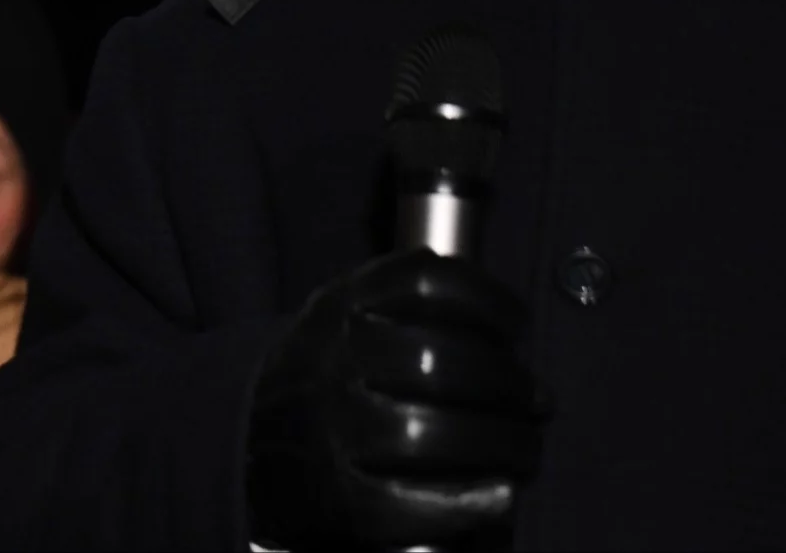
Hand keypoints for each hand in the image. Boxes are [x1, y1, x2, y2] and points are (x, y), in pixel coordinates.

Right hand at [246, 250, 546, 548]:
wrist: (249, 444)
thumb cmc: (323, 378)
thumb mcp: (344, 315)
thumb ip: (403, 303)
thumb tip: (505, 337)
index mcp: (340, 308)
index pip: (424, 281)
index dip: (485, 298)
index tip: (517, 322)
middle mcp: (333, 360)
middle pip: (439, 359)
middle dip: (507, 381)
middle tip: (536, 399)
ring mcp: (331, 429)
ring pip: (430, 433)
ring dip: (501, 443)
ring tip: (525, 450)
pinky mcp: (336, 496)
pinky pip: (407, 504)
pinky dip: (465, 502)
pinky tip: (499, 495)